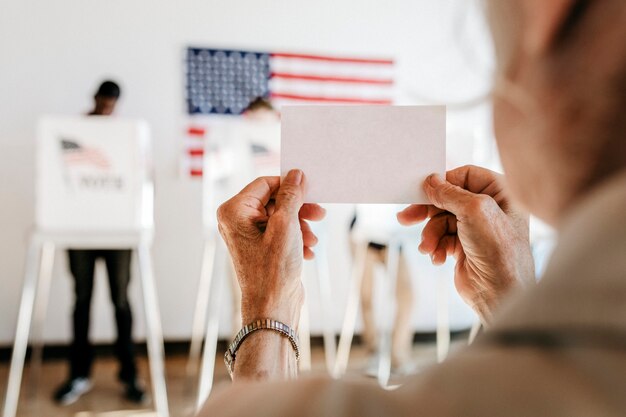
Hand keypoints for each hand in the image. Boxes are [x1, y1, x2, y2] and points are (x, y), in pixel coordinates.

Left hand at [217, 170, 325, 327]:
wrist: (273, 307)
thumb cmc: (273, 270)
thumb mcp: (286, 225)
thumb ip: (291, 196)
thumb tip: (296, 174)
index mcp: (234, 211)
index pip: (265, 184)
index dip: (289, 185)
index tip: (310, 189)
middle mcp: (237, 221)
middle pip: (274, 200)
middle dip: (298, 209)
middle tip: (319, 213)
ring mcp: (248, 235)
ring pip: (281, 217)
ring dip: (300, 225)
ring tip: (312, 239)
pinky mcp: (260, 248)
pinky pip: (281, 232)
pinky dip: (296, 238)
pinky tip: (307, 251)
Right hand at [397, 165, 534, 323]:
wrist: (500, 293)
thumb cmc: (501, 252)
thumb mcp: (474, 211)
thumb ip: (450, 193)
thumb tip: (431, 181)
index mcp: (500, 193)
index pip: (465, 176)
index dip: (444, 182)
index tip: (424, 189)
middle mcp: (489, 209)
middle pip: (448, 199)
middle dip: (428, 212)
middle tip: (407, 217)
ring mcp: (476, 229)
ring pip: (440, 221)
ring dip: (430, 234)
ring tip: (428, 248)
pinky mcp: (465, 246)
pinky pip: (441, 239)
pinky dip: (436, 247)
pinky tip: (438, 257)